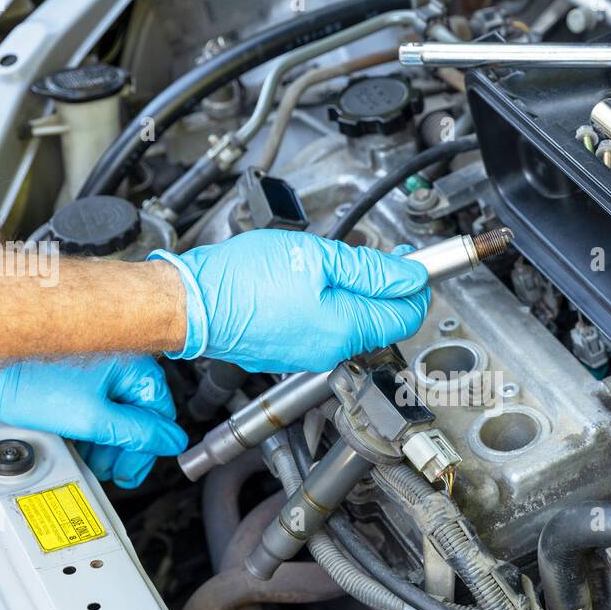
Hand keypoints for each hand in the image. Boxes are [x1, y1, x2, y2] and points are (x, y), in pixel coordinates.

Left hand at [0, 356, 187, 488]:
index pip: (159, 414)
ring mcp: (94, 365)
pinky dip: (88, 425)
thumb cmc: (25, 379)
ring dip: (104, 440)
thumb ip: (136, 433)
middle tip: (110, 471)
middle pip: (137, 414)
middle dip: (123, 448)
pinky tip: (75, 440)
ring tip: (89, 458)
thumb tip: (170, 441)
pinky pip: (93, 403)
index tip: (131, 470)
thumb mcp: (90, 418)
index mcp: (131, 364)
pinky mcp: (73, 372)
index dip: (147, 448)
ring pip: (114, 410)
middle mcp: (117, 360)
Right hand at [152, 230, 429, 372]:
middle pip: (382, 320)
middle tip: (387, 255)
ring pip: (353, 322)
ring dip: (360, 293)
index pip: (406, 315)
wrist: (193, 303)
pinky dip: (332, 304)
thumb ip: (371, 269)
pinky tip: (316, 280)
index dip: (417, 286)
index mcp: (345, 329)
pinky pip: (326, 326)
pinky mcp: (290, 349)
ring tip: (343, 262)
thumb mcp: (317, 257)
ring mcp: (310, 354)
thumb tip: (409, 276)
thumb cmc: (241, 280)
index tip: (416, 262)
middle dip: (390, 287)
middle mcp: (331, 351)